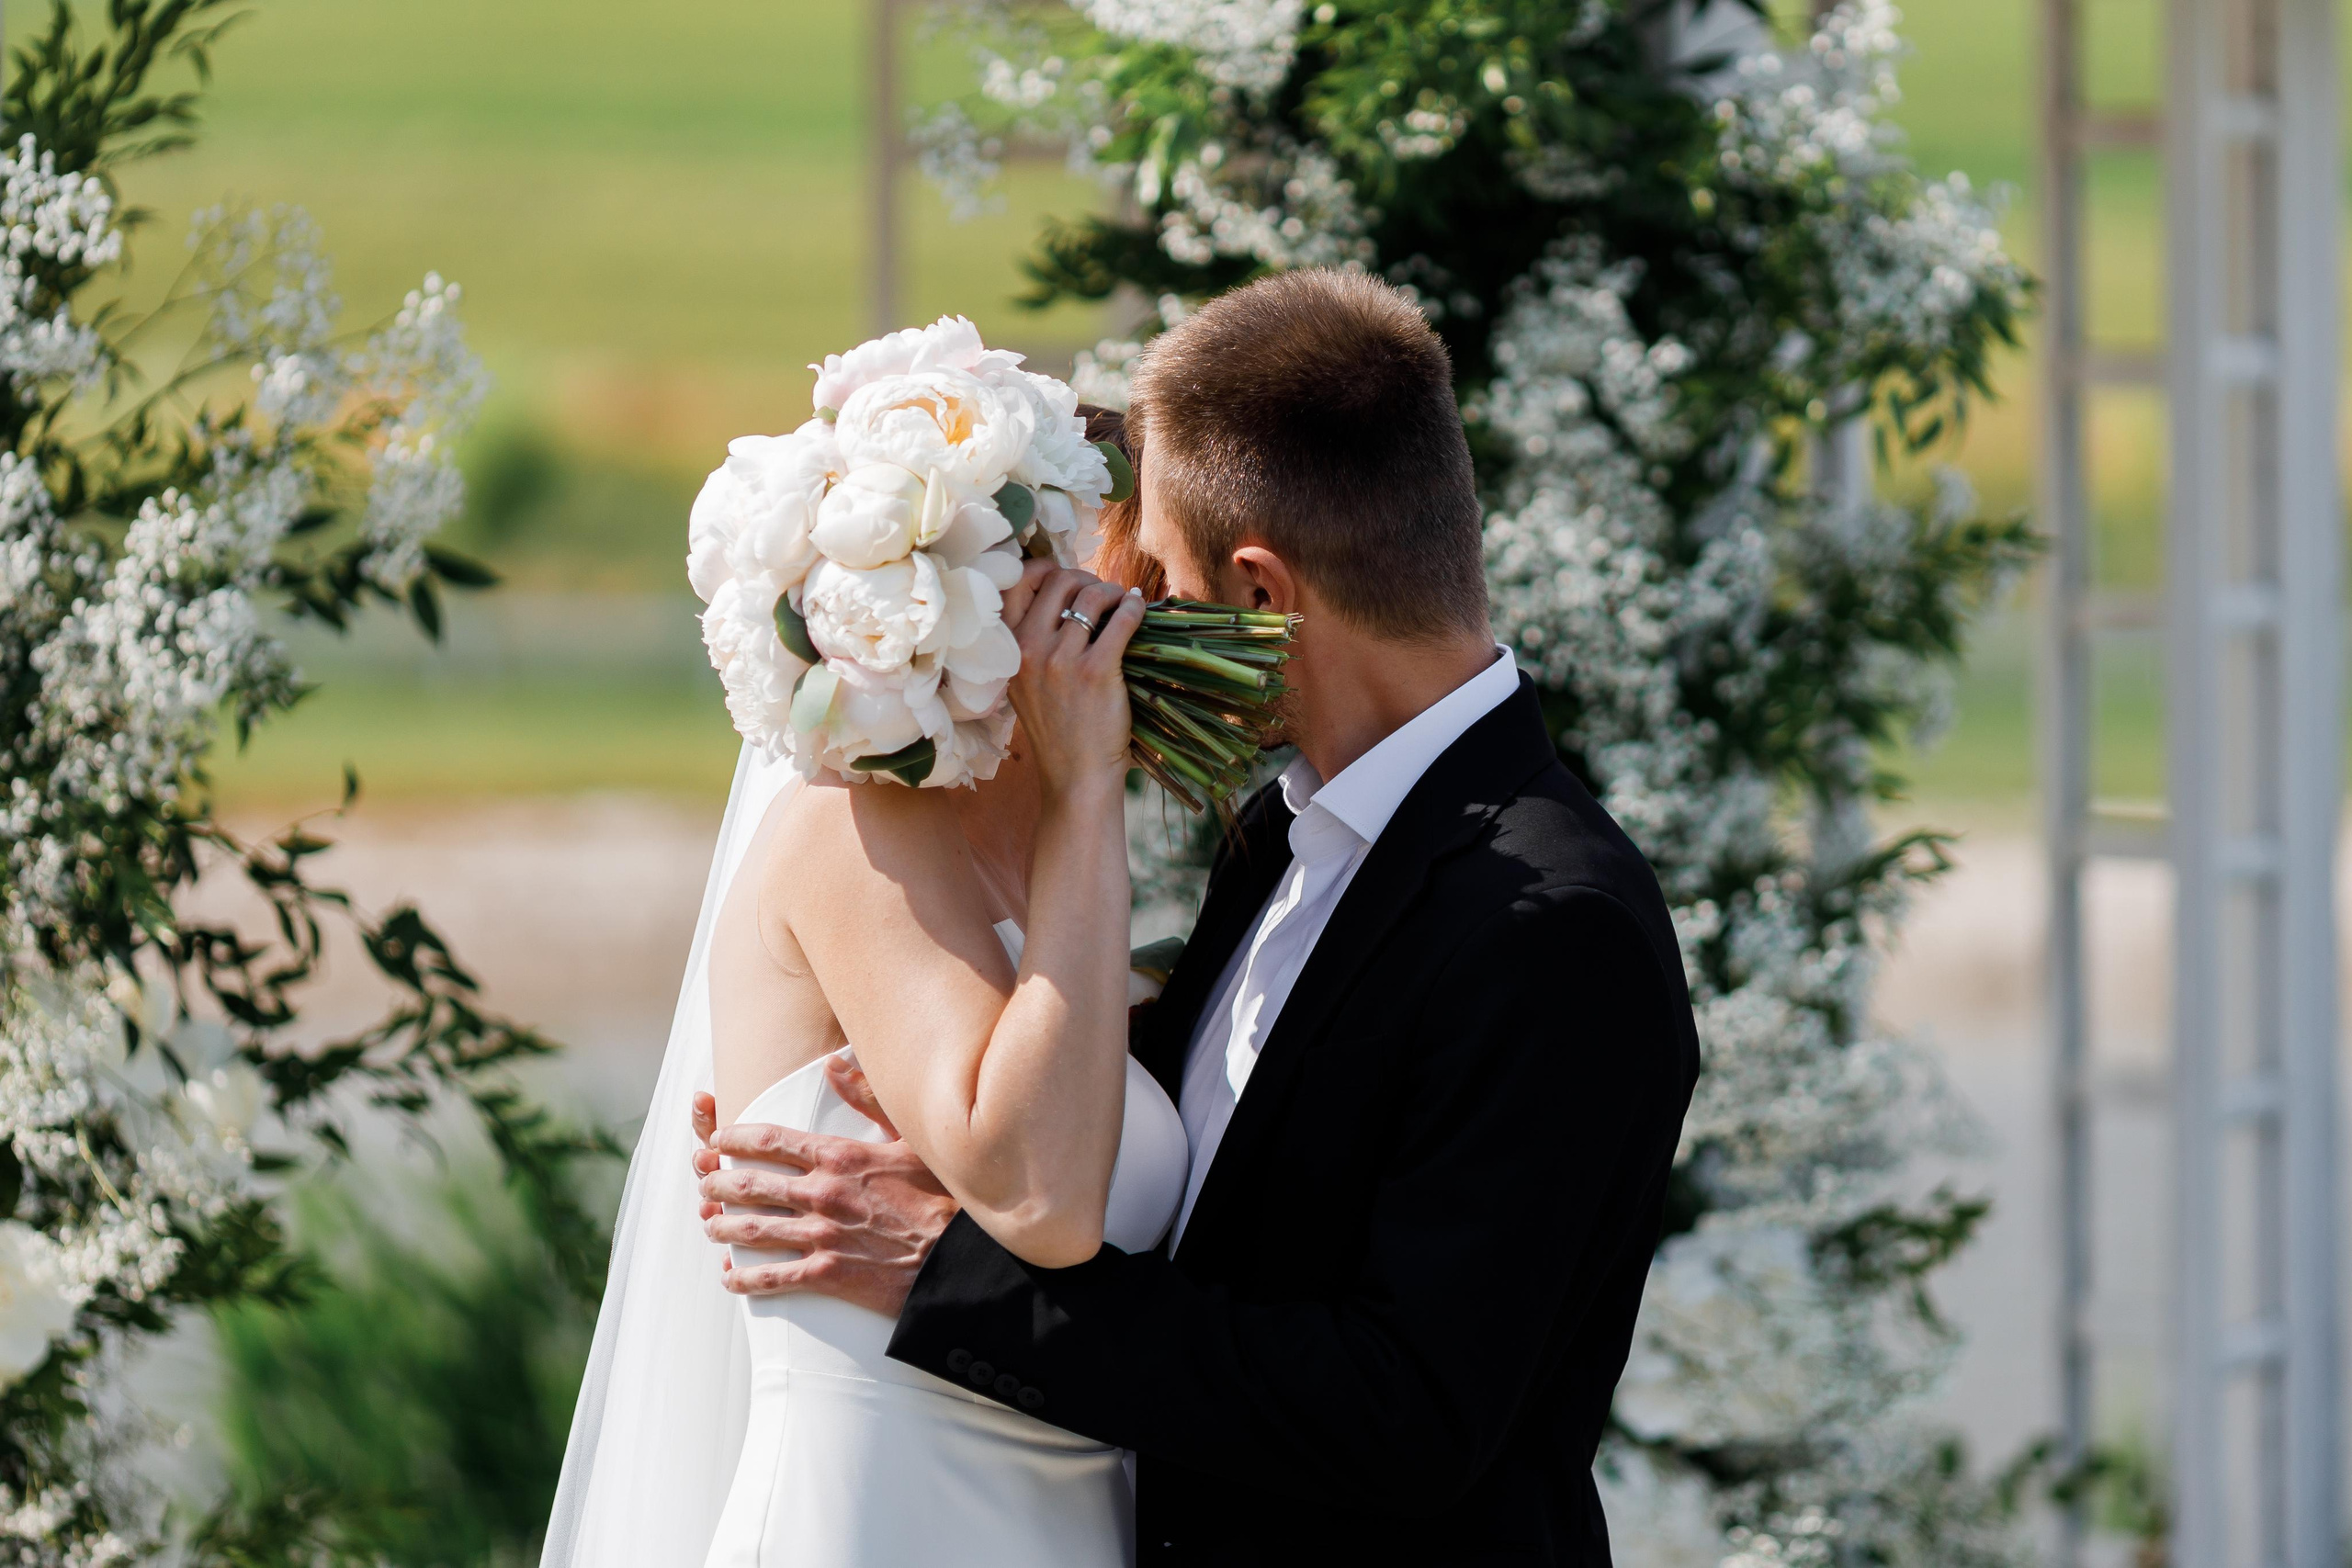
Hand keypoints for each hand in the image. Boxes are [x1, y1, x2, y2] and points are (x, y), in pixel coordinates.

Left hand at [690, 1058, 957, 1317]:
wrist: (960, 1257)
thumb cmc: (942, 1194)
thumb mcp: (909, 1137)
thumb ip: (868, 1098)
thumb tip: (834, 1064)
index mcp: (839, 1156)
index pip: (769, 1140)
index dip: (733, 1138)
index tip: (717, 1139)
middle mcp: (822, 1192)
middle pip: (749, 1184)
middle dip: (717, 1181)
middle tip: (706, 1182)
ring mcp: (822, 1235)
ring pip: (751, 1230)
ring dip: (721, 1227)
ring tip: (710, 1224)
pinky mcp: (827, 1274)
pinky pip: (771, 1278)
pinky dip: (744, 1278)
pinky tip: (731, 1277)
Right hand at [1003, 562, 1143, 799]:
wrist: (1075, 778)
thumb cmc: (1057, 731)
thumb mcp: (1025, 685)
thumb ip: (1033, 643)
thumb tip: (1068, 596)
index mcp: (1008, 650)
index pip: (1019, 583)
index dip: (1048, 569)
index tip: (1070, 578)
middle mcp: (1028, 649)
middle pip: (1059, 580)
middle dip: (1086, 578)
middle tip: (1104, 593)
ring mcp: (1061, 661)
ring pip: (1091, 596)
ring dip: (1113, 591)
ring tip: (1124, 602)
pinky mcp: (1096, 672)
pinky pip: (1121, 621)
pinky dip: (1135, 608)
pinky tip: (1140, 609)